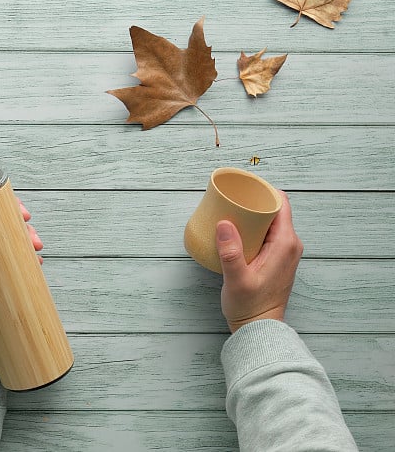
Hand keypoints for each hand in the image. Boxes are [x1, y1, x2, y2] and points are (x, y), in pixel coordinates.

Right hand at [217, 191, 303, 332]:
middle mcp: (290, 245)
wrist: (259, 329)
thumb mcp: (237, 279)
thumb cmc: (250, 307)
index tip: (243, 185)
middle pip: (275, 210)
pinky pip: (268, 234)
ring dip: (253, 214)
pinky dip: (253, 227)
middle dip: (254, 200)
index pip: (281, 203)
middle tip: (231, 197)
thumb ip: (231, 252)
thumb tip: (224, 223)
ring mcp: (285, 252)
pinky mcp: (277, 259)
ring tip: (230, 210)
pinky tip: (235, 229)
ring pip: (271, 222)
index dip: (263, 190)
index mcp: (285, 243)